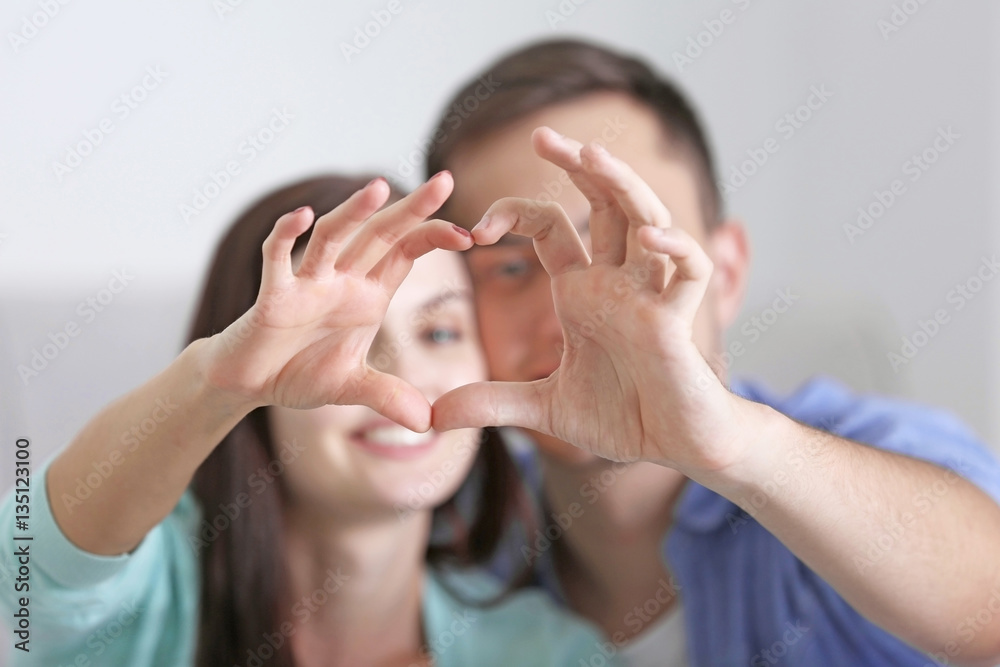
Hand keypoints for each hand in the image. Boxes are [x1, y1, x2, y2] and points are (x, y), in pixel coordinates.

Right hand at [203, 173, 471, 431]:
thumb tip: (427, 423)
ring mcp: (307, 284)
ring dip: (353, 213)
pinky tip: (300, 217)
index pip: (405, 252)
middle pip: (379, 234)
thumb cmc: (299, 372)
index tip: (469, 233)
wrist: (249, 382)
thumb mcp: (352, 388)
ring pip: (332, 238)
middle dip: (410, 208)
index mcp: (367, 294)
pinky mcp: (273, 297)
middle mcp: (341, 280)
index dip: (433, 237)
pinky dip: (285, 237)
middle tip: (444, 179)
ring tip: (380, 188)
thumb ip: (388, 397)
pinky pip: (277, 260)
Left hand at [432, 129, 750, 473]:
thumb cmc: (621, 417)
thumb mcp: (543, 408)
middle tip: (541, 136)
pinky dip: (675, 249)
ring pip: (646, 219)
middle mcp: (617, 281)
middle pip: (603, 204)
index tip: (474, 231)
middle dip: (577, 166)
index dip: (513, 214)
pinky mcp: (680, 321)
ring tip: (593, 156)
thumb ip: (492, 402)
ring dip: (623, 186)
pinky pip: (687, 271)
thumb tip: (433, 416)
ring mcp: (651, 295)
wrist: (674, 446)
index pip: (550, 227)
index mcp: (583, 292)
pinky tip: (650, 236)